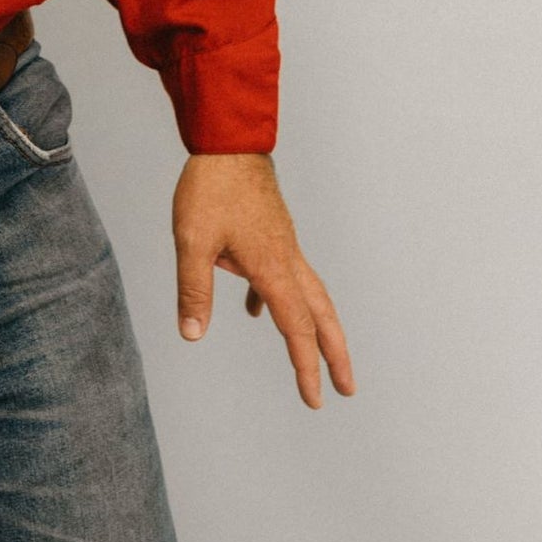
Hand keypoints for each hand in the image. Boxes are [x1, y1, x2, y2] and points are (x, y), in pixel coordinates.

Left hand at [171, 152, 354, 408]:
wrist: (228, 143)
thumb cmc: (210, 189)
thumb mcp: (192, 242)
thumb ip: (193, 290)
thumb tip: (192, 335)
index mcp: (272, 268)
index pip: (296, 329)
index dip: (306, 366)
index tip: (316, 399)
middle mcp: (287, 259)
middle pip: (321, 315)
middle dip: (335, 354)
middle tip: (348, 388)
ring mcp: (284, 244)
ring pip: (309, 293)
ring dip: (315, 327)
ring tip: (313, 355)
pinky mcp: (273, 232)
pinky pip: (284, 273)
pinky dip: (277, 298)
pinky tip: (255, 308)